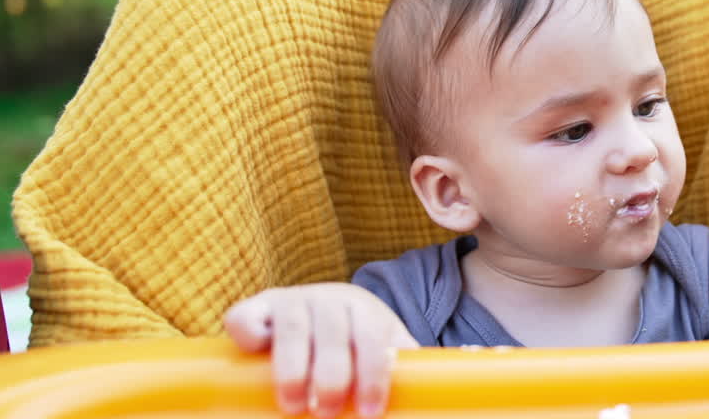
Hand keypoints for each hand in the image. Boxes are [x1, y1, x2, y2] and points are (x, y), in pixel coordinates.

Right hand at [224, 282, 418, 417]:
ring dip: (293, 367)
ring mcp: (290, 301)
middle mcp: (328, 299)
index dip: (372, 374)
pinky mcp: (256, 308)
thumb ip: (415, 364)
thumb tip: (462, 362)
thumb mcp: (389, 346)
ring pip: (292, 328)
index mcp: (364, 309)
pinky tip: (256, 354)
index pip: (371, 337)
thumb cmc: (359, 339)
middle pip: (332, 333)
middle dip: (332, 376)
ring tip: (295, 404)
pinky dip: (249, 332)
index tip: (368, 411)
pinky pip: (246, 316)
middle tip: (327, 411)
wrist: (329, 305)